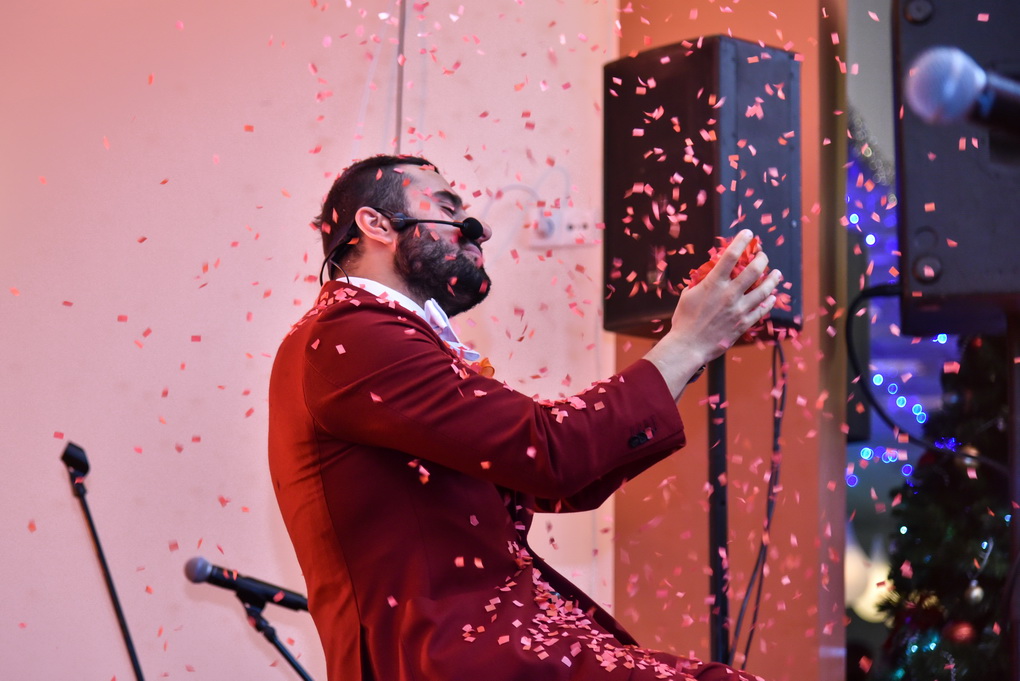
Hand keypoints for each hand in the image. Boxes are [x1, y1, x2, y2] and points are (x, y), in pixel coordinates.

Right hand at [643, 229, 781, 398]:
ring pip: (764, 290)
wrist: (688, 346)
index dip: (741, 241)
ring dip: (772, 279)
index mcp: (713, 284)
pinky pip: (762, 310)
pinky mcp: (743, 324)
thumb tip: (708, 274)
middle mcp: (729, 294)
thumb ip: (700, 283)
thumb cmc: (684, 321)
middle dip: (762, 259)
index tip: (748, 233)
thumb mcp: (687, 296)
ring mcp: (739, 309)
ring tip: (777, 274)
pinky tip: (772, 297)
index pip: (730, 255)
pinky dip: (768, 302)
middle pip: (753, 270)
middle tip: (763, 256)